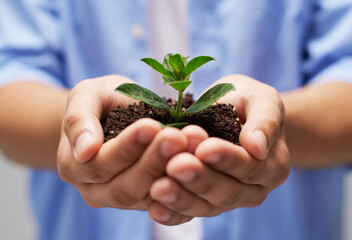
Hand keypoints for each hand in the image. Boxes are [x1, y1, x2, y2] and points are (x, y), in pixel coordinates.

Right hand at [57, 75, 187, 209]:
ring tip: (192, 145)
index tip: (150, 126)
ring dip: (171, 172)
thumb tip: (84, 151)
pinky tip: (198, 160)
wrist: (118, 112)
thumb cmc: (102, 101)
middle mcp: (96, 190)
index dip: (126, 148)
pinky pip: (166, 200)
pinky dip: (183, 182)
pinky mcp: (147, 199)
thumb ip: (79, 120)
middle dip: (153, 162)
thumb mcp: (87, 96)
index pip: (99, 165)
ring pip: (147, 196)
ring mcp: (123, 198)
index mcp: (75, 167)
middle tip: (178, 137)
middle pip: (124, 188)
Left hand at [148, 75, 289, 224]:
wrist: (231, 113)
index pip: (250, 166)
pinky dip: (172, 213)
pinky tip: (155, 210)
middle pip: (227, 191)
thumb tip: (257, 147)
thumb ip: (265, 120)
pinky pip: (189, 213)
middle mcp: (252, 189)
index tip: (204, 148)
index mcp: (271, 165)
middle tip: (176, 166)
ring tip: (159, 188)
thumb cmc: (246, 102)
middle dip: (200, 179)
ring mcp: (227, 199)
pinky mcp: (204, 202)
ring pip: (207, 206)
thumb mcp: (261, 100)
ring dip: (182, 198)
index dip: (227, 159)